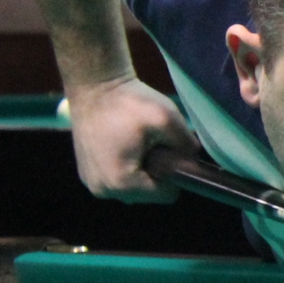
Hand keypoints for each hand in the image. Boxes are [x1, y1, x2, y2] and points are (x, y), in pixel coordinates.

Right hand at [66, 76, 196, 202]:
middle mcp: (103, 190)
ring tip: (136, 142)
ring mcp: (92, 183)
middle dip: (157, 171)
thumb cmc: (128, 102)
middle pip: (149, 193)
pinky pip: (119, 179)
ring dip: (142, 169)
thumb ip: (187, 145)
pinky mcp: (88, 174)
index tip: (166, 149)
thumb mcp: (167, 119)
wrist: (94, 87)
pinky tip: (125, 144)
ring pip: (135, 187)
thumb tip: (195, 162)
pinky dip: (127, 166)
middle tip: (151, 142)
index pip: (166, 195)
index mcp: (121, 183)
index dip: (174, 173)